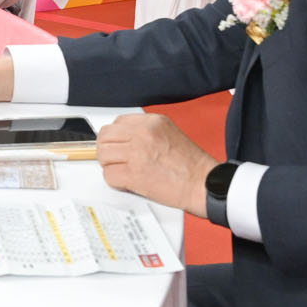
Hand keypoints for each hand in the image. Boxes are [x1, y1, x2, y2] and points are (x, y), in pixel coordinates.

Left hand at [97, 114, 215, 217]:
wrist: (203, 183)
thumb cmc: (191, 165)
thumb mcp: (170, 133)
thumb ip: (147, 132)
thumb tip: (125, 138)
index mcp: (153, 122)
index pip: (118, 122)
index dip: (115, 136)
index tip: (117, 145)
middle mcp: (143, 134)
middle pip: (105, 136)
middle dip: (107, 150)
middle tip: (114, 159)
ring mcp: (137, 153)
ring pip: (103, 155)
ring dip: (109, 165)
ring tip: (121, 171)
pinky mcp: (134, 174)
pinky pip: (109, 175)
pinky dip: (115, 181)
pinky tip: (126, 182)